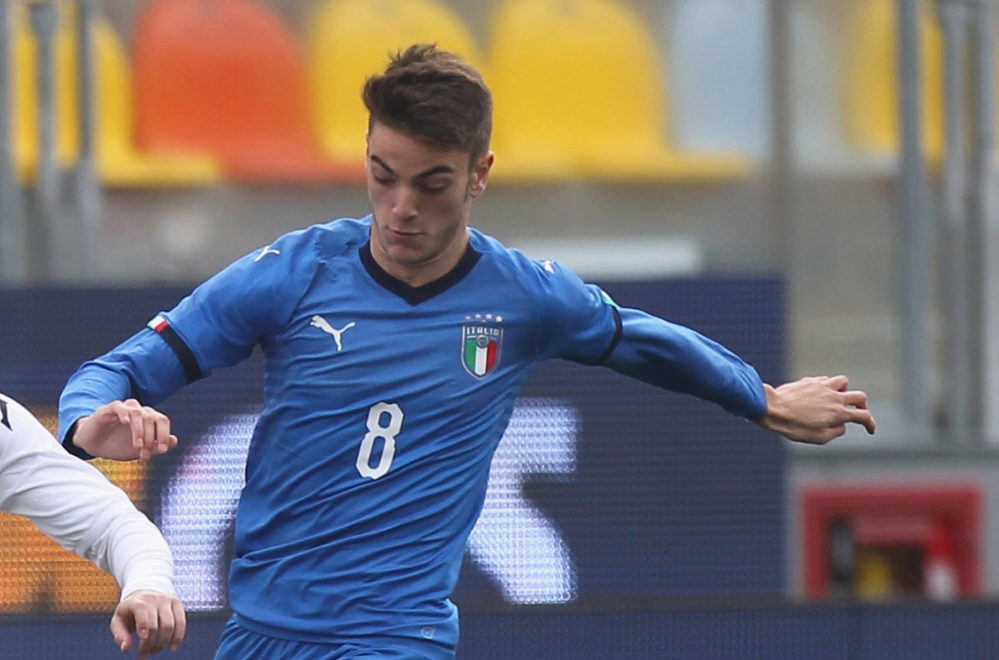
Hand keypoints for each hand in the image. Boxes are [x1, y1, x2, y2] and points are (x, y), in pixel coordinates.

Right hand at [73, 400, 177, 460]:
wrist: (93, 446)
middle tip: (145, 455)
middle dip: (151, 438)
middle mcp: (138, 411)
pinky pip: (119, 406)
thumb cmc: (118, 446)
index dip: (164, 435)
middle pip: (152, 418)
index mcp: (148, 419)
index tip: (161, 451)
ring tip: (137, 447)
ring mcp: (124, 409)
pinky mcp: (108, 409)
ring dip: (140, 431)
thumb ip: (156, 446)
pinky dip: (124, 413)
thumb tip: (174, 440)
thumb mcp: (139, 450)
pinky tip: (126, 423)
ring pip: (138, 412)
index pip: (162, 420)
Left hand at [110, 590, 185, 657]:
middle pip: (155, 624)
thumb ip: (120, 635)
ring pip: (169, 625)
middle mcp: (153, 598)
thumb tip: (126, 649)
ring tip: (154, 651)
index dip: (143, 624)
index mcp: (136, 601)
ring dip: (162, 642)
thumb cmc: (129, 613)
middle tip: (143, 655)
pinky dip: (178, 636)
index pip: (141, 609)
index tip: (142, 638)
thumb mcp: (118, 621)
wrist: (144, 594)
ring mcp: (167, 599)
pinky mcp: (177, 603)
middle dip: (149, 643)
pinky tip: (172, 647)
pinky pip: (181, 622)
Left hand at [757, 375, 876, 443]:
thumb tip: (842, 425)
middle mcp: (834, 397)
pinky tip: (818, 394)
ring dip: (844, 391)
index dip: (871, 424)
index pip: (864, 416)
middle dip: (862, 405)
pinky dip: (827, 386)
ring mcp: (822, 386)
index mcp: (839, 413)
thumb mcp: (818, 437)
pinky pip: (825, 380)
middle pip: (860, 396)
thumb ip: (836, 431)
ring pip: (843, 381)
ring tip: (836, 399)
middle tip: (856, 411)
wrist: (773, 409)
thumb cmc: (794, 427)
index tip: (870, 430)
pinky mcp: (810, 381)